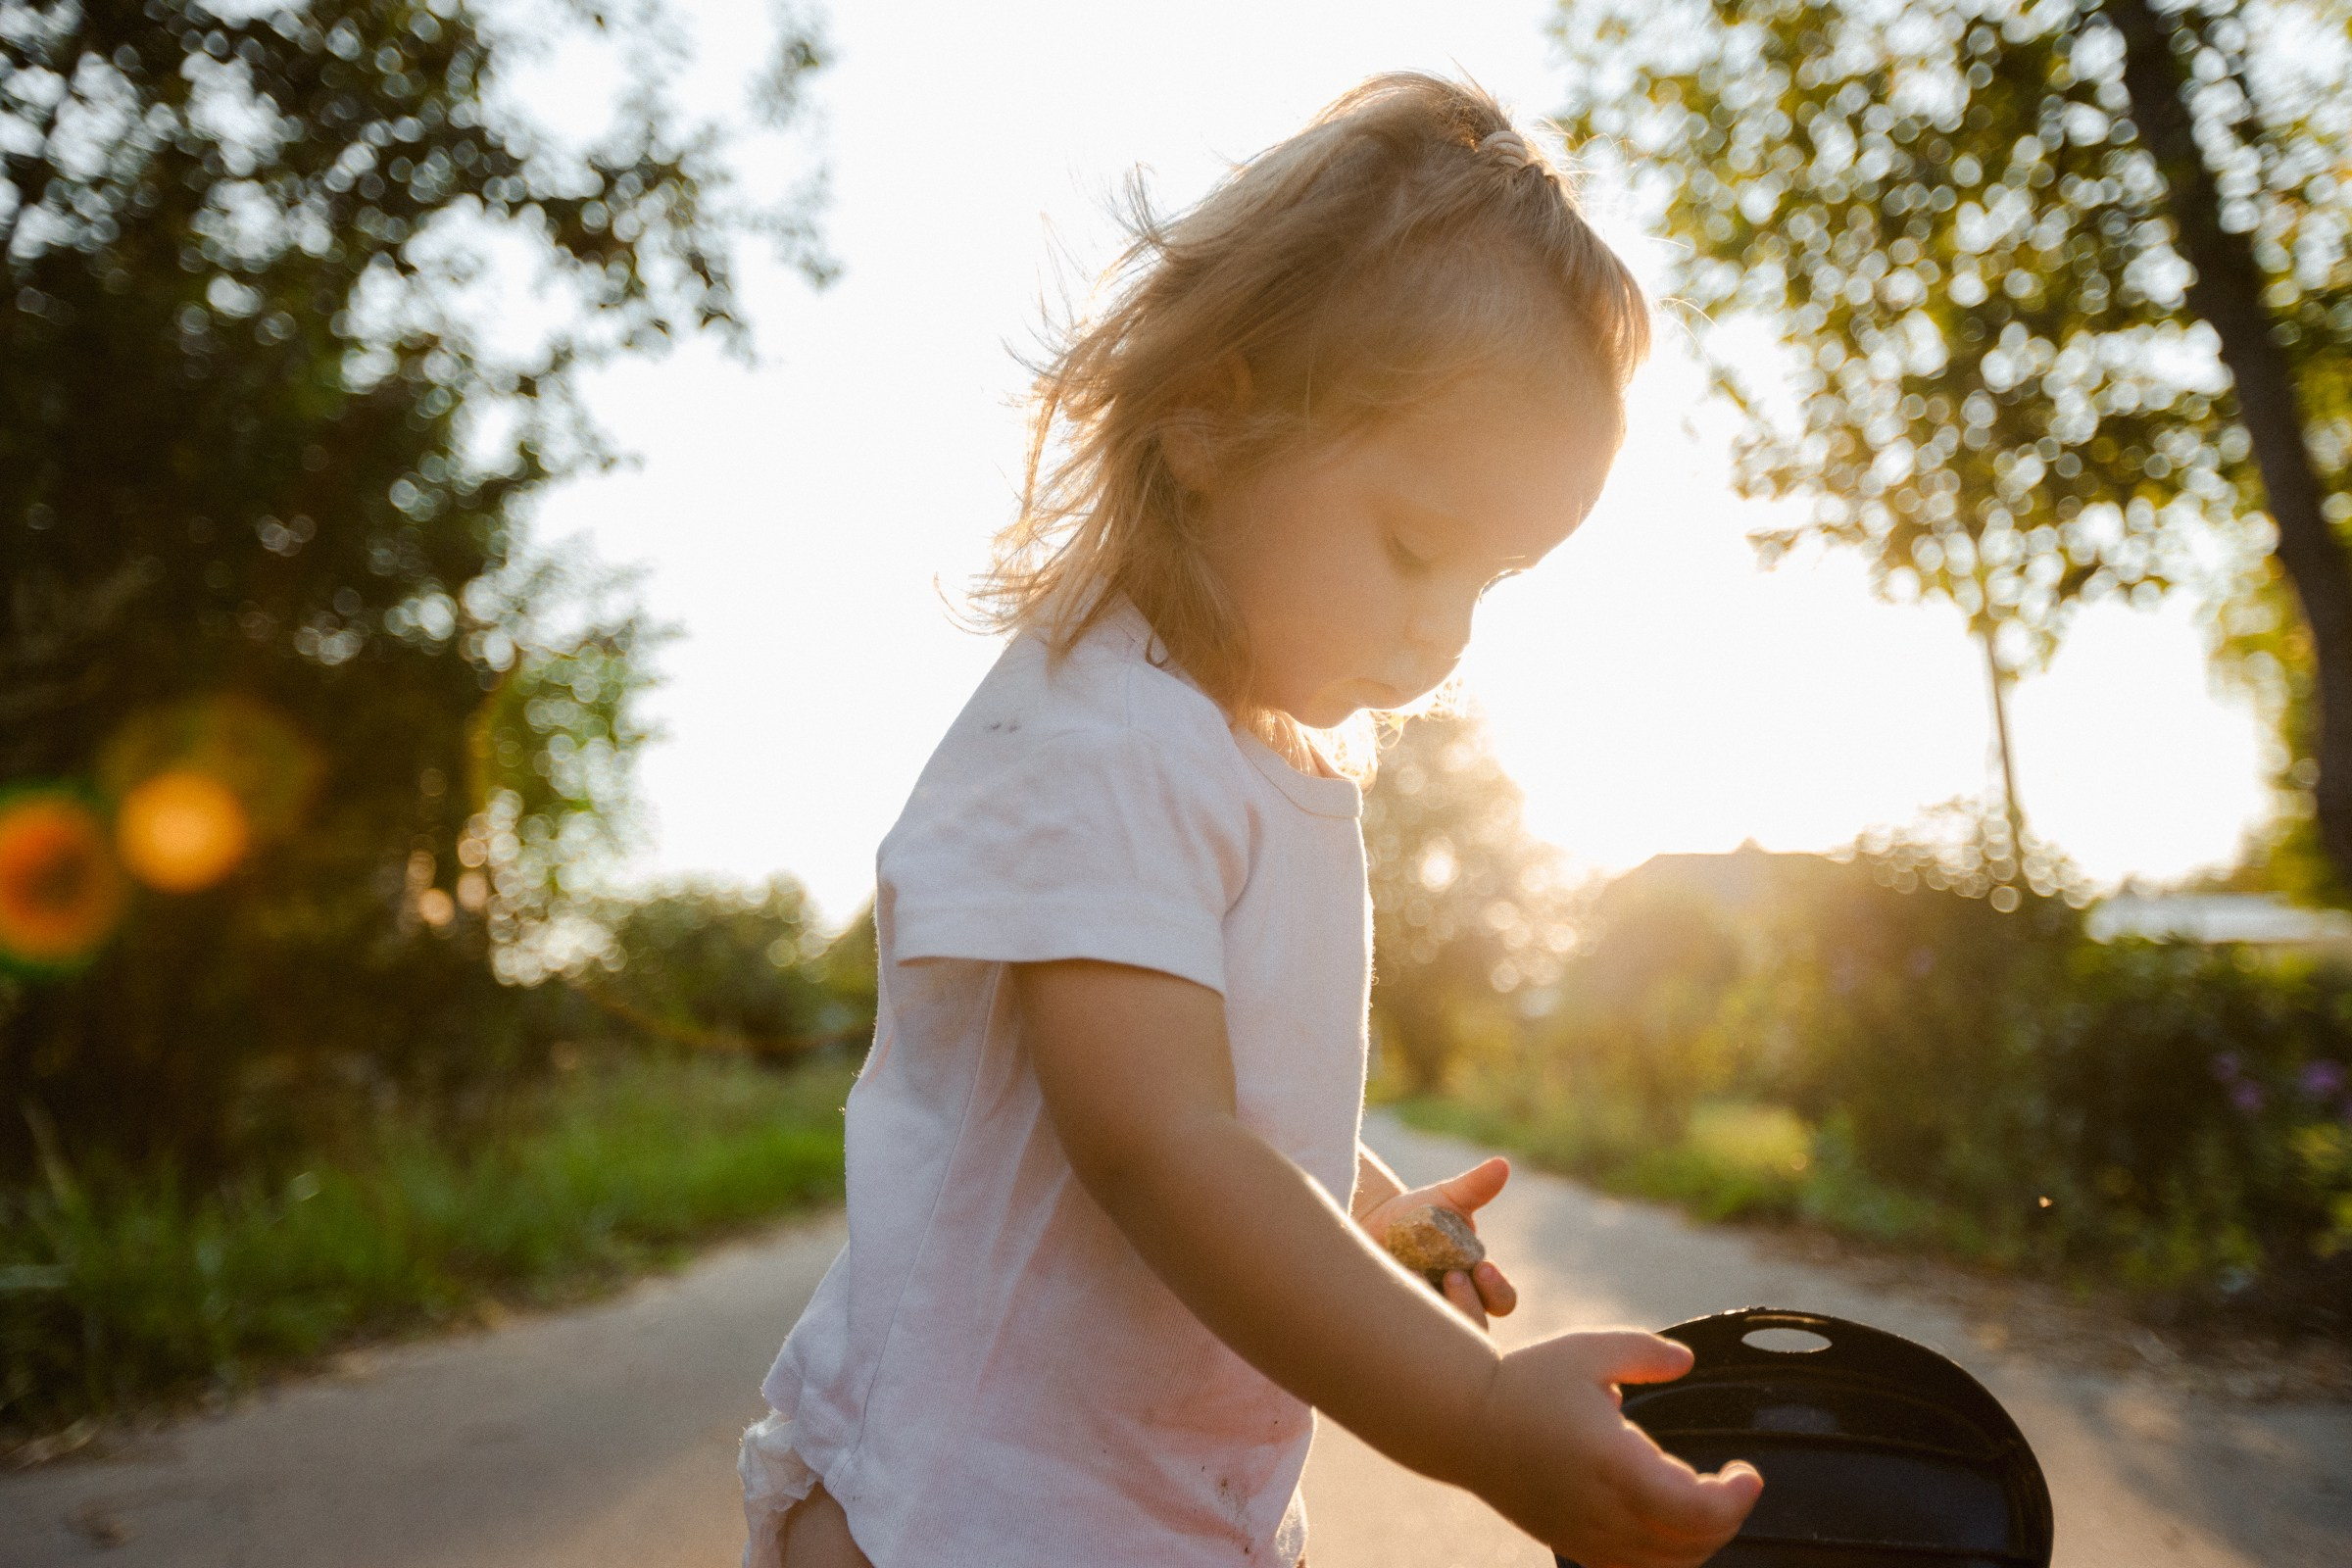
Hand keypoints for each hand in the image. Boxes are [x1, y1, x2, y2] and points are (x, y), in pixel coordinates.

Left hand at [1356, 1156, 1517, 1327]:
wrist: (1368, 1222)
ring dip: (1440, 1312)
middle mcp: (1457, 1306)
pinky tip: (1391, 1287)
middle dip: (1469, 1303)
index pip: (1503, 1302)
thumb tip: (1502, 1164)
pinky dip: (1403, 1314)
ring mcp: (1429, 1318)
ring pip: (1446, 1339)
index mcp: (1477, 1282)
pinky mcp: (1398, 1324)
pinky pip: (1407, 1335)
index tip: (1484, 1267)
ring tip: (1416, 1277)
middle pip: (1478, 1328)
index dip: (1498, 1291)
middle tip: (1452, 1275)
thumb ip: (1474, 1187)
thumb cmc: (1415, 1214)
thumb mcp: (1444, 1200)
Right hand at [1469, 1330, 1761, 1567]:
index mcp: (1614, 1461)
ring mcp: (1586, 1535)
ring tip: (1703, 1500)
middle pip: (1693, 1544)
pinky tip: (1666, 1519)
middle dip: (1728, 1517)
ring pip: (1669, 1566)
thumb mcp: (1588, 1350)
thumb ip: (1645, 1353)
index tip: (1746, 1472)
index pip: (1698, 1510)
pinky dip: (1666, 1555)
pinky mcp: (1572, 1544)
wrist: (1462, 1422)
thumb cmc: (1527, 1381)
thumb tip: (1688, 1362)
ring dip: (1700, 1539)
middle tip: (1732, 1482)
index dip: (1736, 1499)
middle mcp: (1603, 1509)